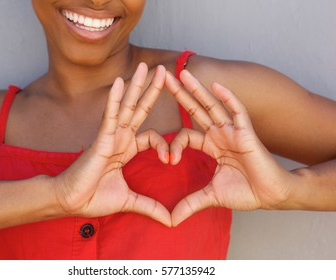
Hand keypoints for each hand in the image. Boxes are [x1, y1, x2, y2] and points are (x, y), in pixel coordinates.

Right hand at [54, 63, 171, 226]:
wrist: (73, 202)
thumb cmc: (95, 197)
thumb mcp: (130, 201)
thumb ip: (151, 207)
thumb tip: (171, 221)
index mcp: (127, 149)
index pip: (153, 136)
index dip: (166, 145)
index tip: (171, 160)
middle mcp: (120, 138)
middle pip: (140, 109)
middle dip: (151, 90)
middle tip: (163, 71)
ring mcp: (110, 136)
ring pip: (126, 106)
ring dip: (136, 85)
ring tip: (144, 66)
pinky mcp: (101, 139)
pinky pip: (109, 115)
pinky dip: (115, 99)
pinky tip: (120, 82)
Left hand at [165, 70, 293, 225]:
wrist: (270, 196)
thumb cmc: (245, 192)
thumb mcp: (211, 196)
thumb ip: (190, 203)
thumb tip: (170, 220)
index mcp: (211, 145)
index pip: (186, 135)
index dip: (174, 144)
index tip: (168, 160)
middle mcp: (220, 134)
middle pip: (195, 110)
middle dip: (179, 94)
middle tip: (163, 78)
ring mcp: (233, 131)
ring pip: (212, 105)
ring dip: (197, 89)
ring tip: (182, 73)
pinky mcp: (246, 132)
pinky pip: (237, 110)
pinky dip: (227, 98)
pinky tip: (215, 86)